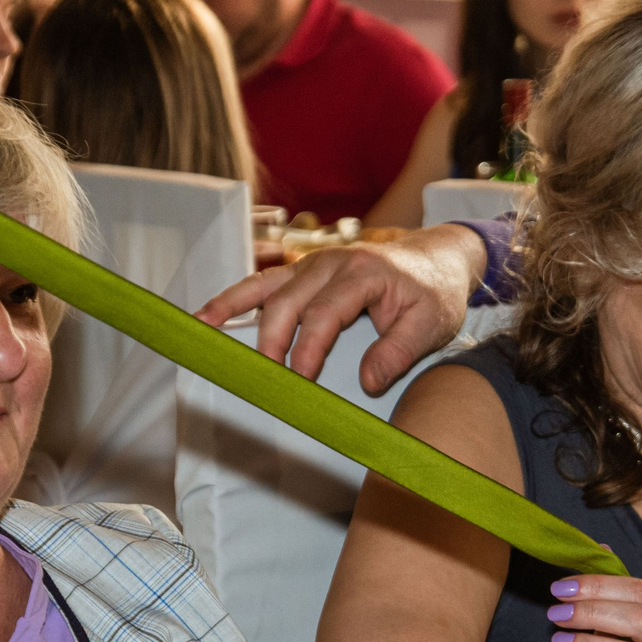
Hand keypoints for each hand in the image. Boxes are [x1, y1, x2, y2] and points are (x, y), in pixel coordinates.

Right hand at [197, 223, 486, 395]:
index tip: (301, 379)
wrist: (438, 258)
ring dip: (233, 308)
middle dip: (271, 341)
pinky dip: (237, 298)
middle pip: (288, 302)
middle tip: (265, 376)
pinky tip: (211, 315)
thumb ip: (398, 353)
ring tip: (203, 328)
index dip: (308, 349)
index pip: (325, 314)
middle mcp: (332, 263)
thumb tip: (367, 382)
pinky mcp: (304, 273)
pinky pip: (265, 284)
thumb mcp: (431, 325)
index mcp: (363, 272)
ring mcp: (314, 265)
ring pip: (267, 288)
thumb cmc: (434, 292)